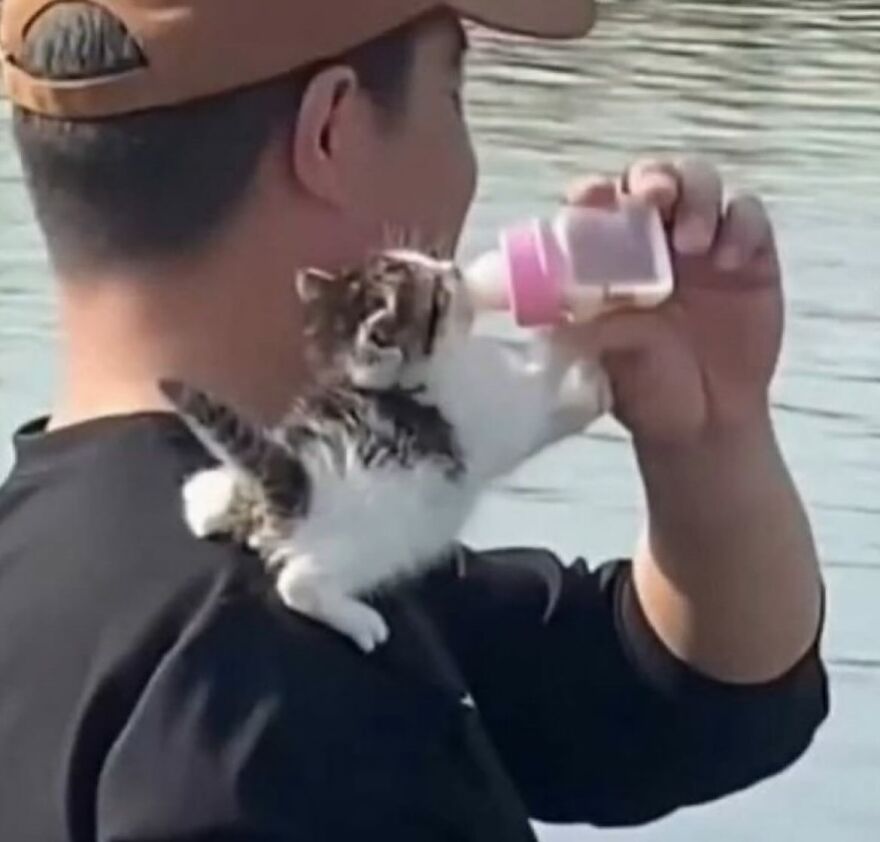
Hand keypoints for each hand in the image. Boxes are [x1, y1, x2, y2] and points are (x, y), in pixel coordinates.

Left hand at [564, 157, 781, 448]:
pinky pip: (748, 216)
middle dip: (652, 178)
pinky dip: (740, 226)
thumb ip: (578, 325)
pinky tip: (729, 260)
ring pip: (701, 183)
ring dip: (696, 197)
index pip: (597, 203)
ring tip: (691, 243)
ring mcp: (702, 242)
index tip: (592, 198)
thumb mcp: (601, 356)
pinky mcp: (748, 254)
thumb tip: (538, 308)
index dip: (593, 192)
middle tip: (655, 198)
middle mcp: (653, 237)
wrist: (702, 422)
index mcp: (608, 256)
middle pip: (652, 177)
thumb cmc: (642, 385)